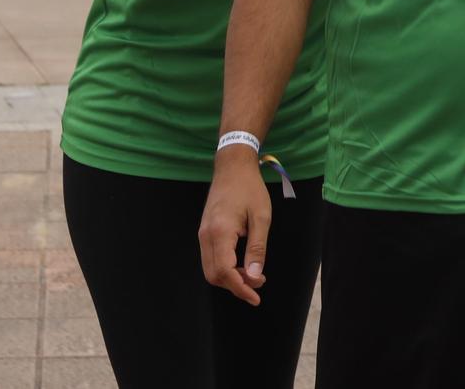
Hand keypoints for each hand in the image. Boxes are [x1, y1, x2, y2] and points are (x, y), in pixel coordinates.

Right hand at [198, 151, 271, 305]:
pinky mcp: (204, 231)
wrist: (233, 166)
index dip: (240, 288)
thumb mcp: (261, 218)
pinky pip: (210, 258)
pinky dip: (224, 267)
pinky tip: (241, 263)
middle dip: (235, 285)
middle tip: (258, 284)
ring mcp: (202, 233)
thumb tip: (254, 276)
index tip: (256, 297)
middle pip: (214, 275)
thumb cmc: (250, 189)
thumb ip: (257, 249)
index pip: (225, 272)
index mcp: (220, 232)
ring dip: (230, 277)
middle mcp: (206, 235)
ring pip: (210, 269)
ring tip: (252, 274)